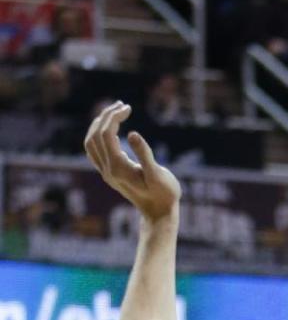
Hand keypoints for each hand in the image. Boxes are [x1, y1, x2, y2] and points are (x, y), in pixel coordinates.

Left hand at [84, 102, 179, 221]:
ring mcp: (106, 173)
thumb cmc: (164, 194)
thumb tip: (132, 133)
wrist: (159, 214)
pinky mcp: (109, 174)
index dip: (115, 117)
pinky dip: (97, 135)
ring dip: (99, 124)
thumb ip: (145, 154)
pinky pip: (94, 151)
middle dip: (106, 116)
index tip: (128, 108)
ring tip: (114, 112)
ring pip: (91, 142)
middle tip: (123, 105)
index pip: (107, 134)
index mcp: (118, 168)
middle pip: (96, 135)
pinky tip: (109, 129)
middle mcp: (107, 170)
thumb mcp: (158, 174)